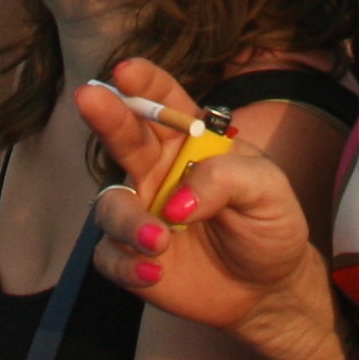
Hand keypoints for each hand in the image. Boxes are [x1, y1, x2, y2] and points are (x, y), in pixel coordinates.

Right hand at [79, 58, 321, 342]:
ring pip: (110, 204)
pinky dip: (126, 264)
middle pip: (122, 135)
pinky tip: (154, 273)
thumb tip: (178, 201)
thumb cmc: (268, 226)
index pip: (164, 100)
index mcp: (189, 141)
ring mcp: (140, 212)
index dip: (144, 82)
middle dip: (106, 114)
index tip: (126, 71)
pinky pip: (109, 255)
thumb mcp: (269, 191)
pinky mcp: (130, 256)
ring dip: (128, 219)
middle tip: (89, 97)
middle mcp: (156, 169)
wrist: (267, 288)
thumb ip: (229, 178)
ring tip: (161, 241)